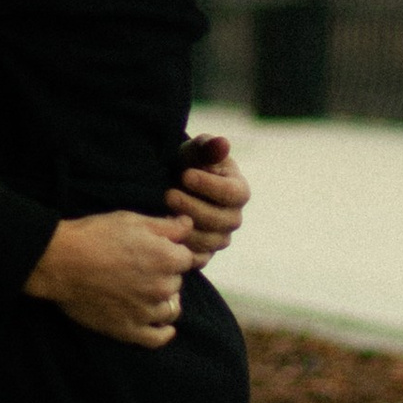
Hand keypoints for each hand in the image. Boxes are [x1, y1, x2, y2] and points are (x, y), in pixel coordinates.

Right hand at [25, 209, 193, 347]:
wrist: (60, 262)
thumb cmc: (95, 236)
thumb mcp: (132, 220)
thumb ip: (166, 226)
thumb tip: (189, 225)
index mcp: (167, 259)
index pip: (186, 259)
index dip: (173, 252)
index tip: (158, 250)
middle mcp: (162, 287)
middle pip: (177, 283)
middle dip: (166, 275)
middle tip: (144, 268)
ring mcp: (146, 312)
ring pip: (170, 309)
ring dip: (164, 300)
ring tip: (148, 292)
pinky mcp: (129, 330)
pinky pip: (157, 338)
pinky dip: (163, 332)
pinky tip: (164, 327)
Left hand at [168, 133, 248, 260]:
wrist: (173, 187)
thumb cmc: (189, 164)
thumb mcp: (196, 151)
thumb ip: (207, 148)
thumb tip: (222, 143)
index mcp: (239, 192)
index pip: (232, 193)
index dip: (209, 185)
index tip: (186, 175)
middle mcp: (233, 218)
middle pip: (221, 220)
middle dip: (193, 207)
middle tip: (169, 194)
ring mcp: (220, 238)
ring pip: (209, 241)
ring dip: (185, 228)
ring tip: (163, 212)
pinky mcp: (204, 253)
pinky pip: (197, 258)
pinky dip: (181, 248)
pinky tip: (164, 232)